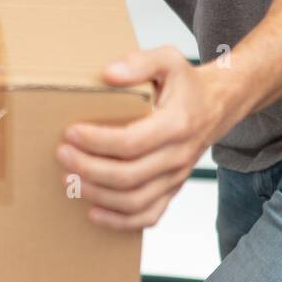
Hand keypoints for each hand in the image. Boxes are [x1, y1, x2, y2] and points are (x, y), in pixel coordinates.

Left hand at [56, 47, 230, 230]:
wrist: (219, 105)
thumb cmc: (186, 83)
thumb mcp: (169, 59)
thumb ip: (140, 62)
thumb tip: (108, 74)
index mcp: (177, 124)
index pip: (132, 142)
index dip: (97, 141)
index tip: (71, 133)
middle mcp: (179, 155)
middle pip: (129, 176)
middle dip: (89, 168)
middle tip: (62, 154)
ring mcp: (176, 177)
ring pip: (135, 201)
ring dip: (98, 195)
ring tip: (69, 180)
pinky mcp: (172, 189)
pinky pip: (149, 216)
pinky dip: (120, 221)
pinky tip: (93, 213)